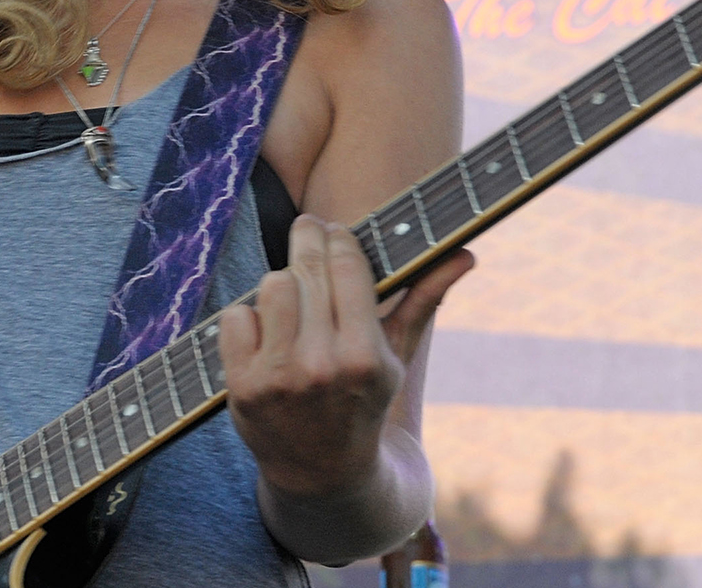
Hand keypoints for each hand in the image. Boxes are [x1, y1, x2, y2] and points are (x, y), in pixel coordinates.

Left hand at [219, 215, 473, 497]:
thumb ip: (425, 299)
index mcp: (365, 356)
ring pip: (271, 286)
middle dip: (308, 239)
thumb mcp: (396, 356)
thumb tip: (466, 255)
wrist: (322, 472)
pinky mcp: (242, 387)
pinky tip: (265, 333)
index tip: (335, 229)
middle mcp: (322, 366)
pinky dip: (246, 317)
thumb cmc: (363, 399)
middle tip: (308, 228)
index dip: (339, 238)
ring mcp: (279, 378)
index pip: (347, 266)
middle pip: (307, 269)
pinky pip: (234, 316)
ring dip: (280, 285)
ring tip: (292, 296)